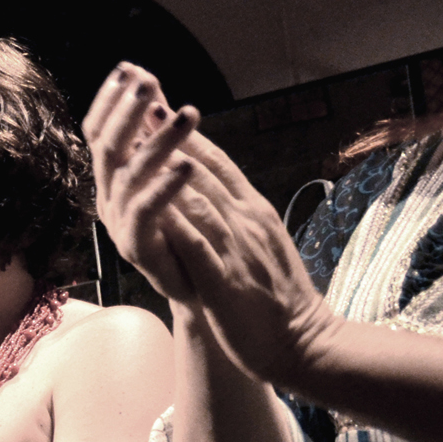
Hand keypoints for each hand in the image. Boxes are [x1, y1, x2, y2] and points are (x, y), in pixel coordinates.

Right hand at [85, 62, 203, 305]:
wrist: (203, 285)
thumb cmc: (191, 229)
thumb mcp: (173, 177)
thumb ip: (160, 141)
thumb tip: (157, 95)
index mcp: (115, 178)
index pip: (99, 132)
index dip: (110, 101)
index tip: (128, 68)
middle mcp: (110, 198)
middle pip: (107, 147)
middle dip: (126, 111)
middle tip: (148, 81)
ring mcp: (119, 224)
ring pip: (128, 175)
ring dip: (157, 141)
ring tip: (189, 114)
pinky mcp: (137, 248)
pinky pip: (144, 212)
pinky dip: (164, 187)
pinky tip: (186, 164)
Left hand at [86, 63, 329, 379]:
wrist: (303, 341)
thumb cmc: (276, 297)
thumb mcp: (258, 242)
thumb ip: (237, 214)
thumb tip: (210, 189)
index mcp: (252, 212)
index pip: (216, 164)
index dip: (187, 132)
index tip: (159, 103)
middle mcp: (246, 221)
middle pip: (204, 170)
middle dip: (171, 135)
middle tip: (143, 100)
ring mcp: (238, 248)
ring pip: (200, 199)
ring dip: (169, 167)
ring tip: (139, 138)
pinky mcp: (228, 280)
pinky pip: (200, 247)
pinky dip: (179, 222)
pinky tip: (157, 204)